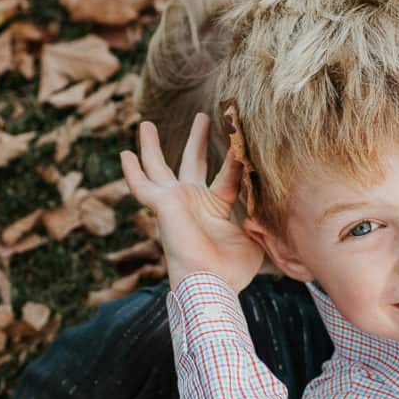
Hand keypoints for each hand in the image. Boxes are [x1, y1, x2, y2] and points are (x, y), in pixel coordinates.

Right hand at [120, 113, 267, 290]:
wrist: (211, 283)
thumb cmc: (232, 269)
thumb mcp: (254, 237)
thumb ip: (259, 216)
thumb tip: (274, 201)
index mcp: (215, 209)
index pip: (226, 175)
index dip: (235, 157)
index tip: (241, 135)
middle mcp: (193, 203)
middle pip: (193, 162)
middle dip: (197, 139)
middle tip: (203, 116)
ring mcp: (175, 203)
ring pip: (159, 168)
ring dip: (152, 147)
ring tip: (146, 124)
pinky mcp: (162, 204)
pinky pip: (142, 186)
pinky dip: (132, 171)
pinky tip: (124, 154)